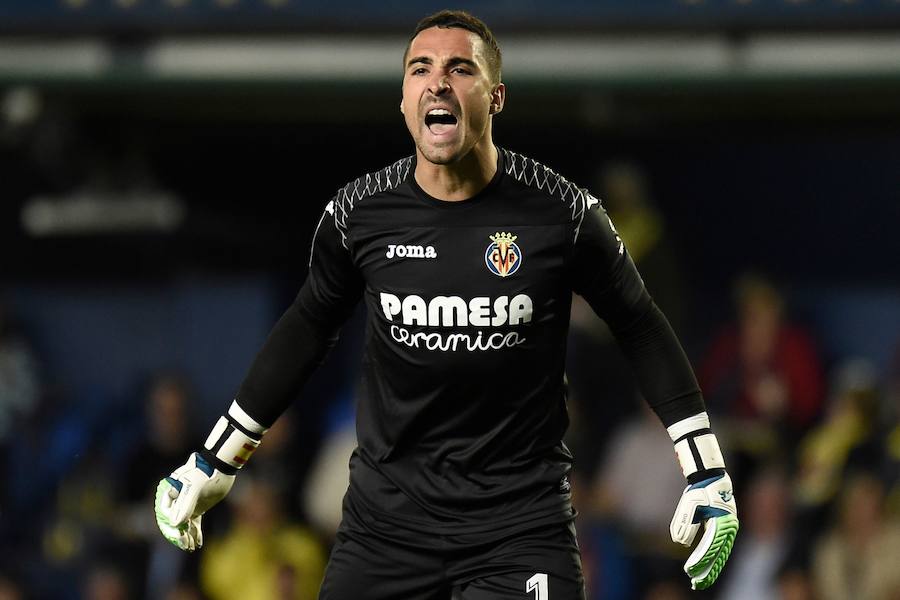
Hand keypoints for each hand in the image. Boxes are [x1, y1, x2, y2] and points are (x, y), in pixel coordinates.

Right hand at [154, 452, 234, 550]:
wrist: (221, 467)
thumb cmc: (206, 473)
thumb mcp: (195, 487)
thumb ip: (186, 503)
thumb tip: (176, 523)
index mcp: (171, 492)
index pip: (166, 512)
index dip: (171, 525)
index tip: (179, 533)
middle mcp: (177, 500)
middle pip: (173, 520)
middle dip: (178, 533)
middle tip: (185, 545)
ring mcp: (187, 505)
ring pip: (184, 524)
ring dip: (186, 536)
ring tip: (190, 547)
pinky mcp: (197, 508)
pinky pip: (193, 523)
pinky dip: (195, 533)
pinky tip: (198, 544)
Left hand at [670, 472, 738, 589]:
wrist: (712, 480)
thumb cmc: (700, 490)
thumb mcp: (690, 503)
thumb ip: (685, 522)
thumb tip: (681, 543)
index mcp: (722, 521)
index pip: (710, 546)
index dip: (700, 560)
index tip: (689, 570)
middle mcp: (729, 528)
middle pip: (718, 555)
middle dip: (707, 570)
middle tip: (695, 583)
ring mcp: (729, 531)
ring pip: (720, 555)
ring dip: (710, 569)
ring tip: (699, 582)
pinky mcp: (725, 532)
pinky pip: (720, 550)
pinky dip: (713, 562)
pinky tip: (705, 571)